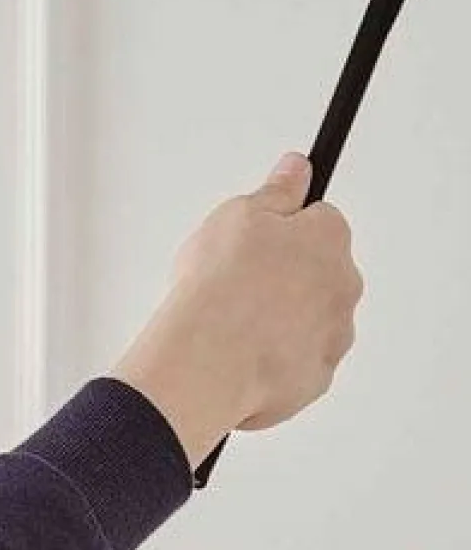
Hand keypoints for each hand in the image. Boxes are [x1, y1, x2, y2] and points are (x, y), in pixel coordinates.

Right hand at [109, 151, 365, 468]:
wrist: (207, 360)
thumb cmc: (220, 287)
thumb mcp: (238, 214)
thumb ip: (275, 191)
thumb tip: (297, 169)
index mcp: (330, 238)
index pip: (319, 222)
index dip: (282, 232)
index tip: (256, 242)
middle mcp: (343, 287)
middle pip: (317, 275)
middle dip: (284, 279)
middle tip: (237, 286)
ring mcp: (332, 338)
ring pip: (309, 323)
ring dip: (280, 323)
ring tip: (233, 327)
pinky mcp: (313, 380)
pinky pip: (295, 366)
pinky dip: (272, 364)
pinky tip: (238, 358)